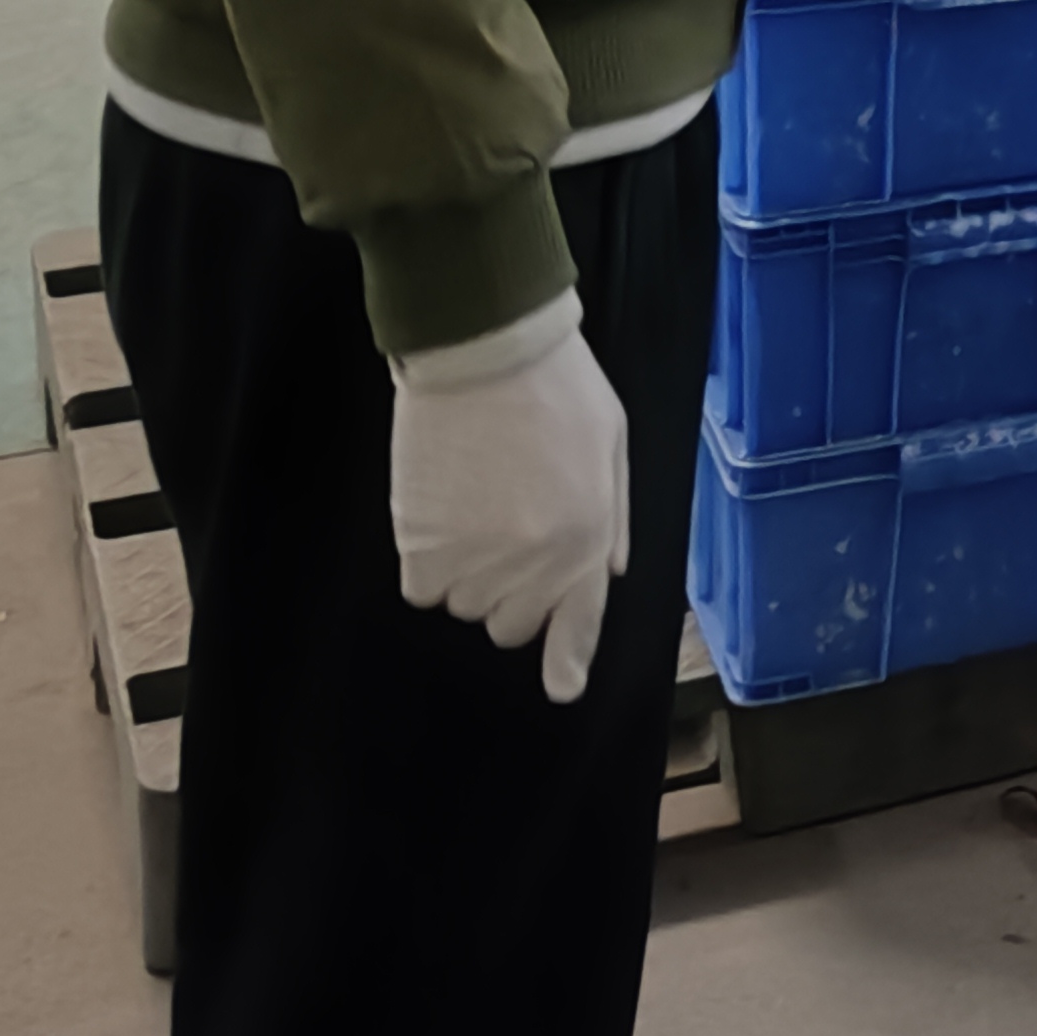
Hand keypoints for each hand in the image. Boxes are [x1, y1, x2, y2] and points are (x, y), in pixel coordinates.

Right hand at [388, 295, 628, 707]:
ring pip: (466, 607)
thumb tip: (611, 572)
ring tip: (476, 506)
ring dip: (469, 575)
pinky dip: (428, 565)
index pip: (579, 621)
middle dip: (514, 591)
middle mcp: (536, 561)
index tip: (562, 687)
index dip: (567, 660)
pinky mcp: (422, 545)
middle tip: (509, 530)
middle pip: (513, 624)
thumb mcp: (613, 445)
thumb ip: (614, 519)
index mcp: (589, 535)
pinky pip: (422, 590)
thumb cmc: (558, 388)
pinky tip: (441, 516)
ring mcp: (476, 558)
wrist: (486, 348)